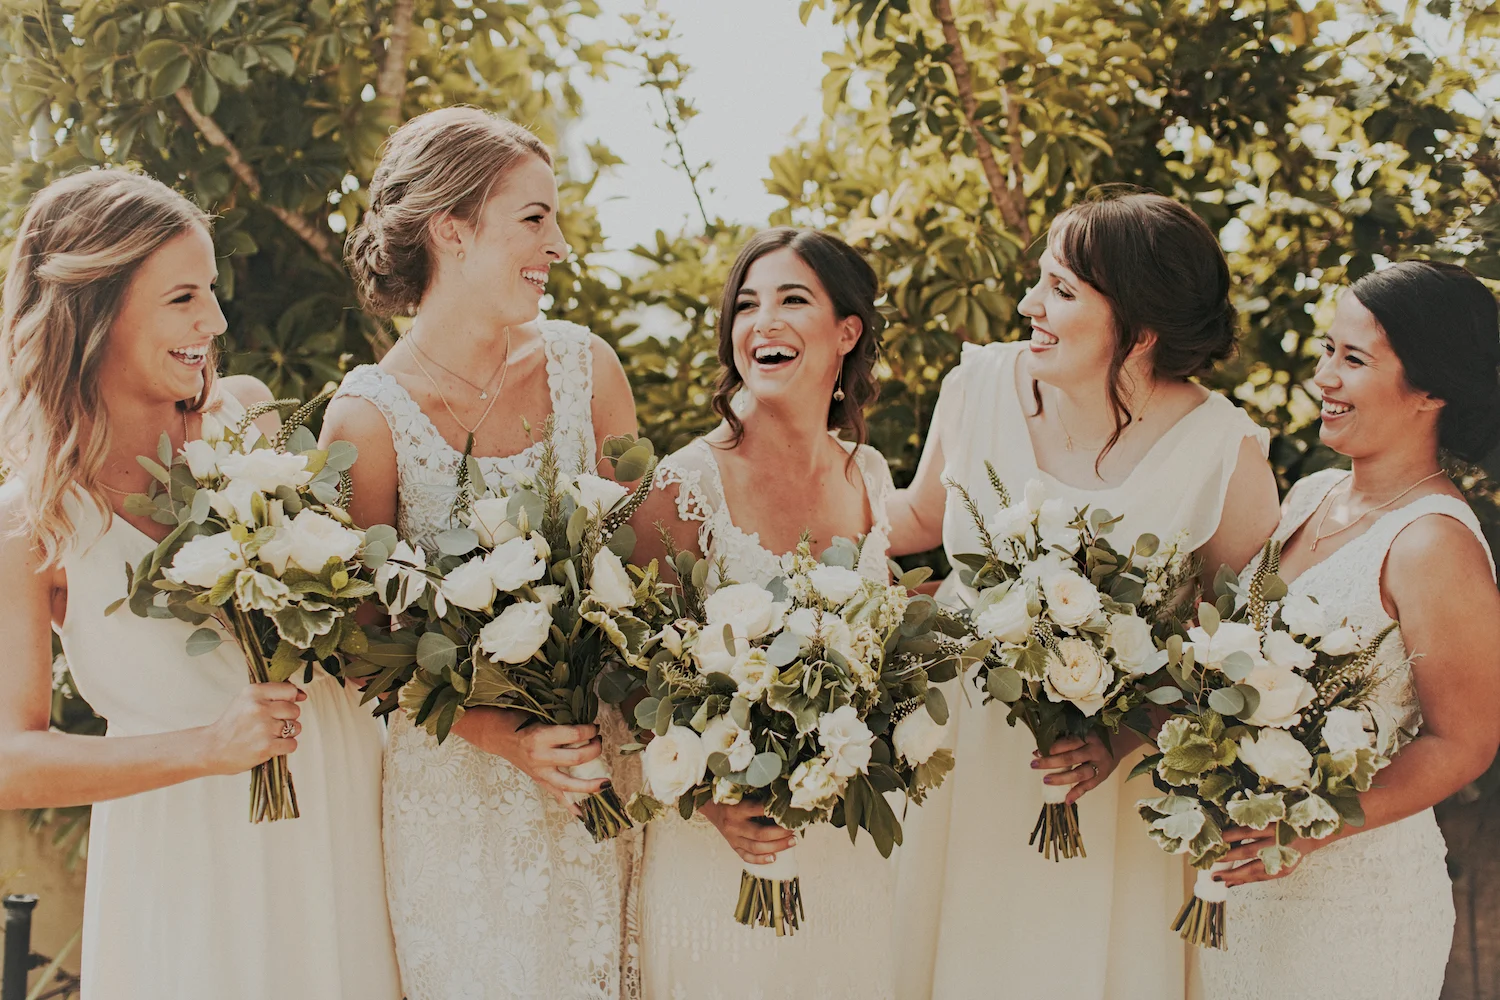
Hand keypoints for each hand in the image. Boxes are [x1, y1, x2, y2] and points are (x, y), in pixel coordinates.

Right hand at [202, 682, 305, 774]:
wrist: (211, 748)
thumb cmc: (232, 724)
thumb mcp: (246, 699)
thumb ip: (272, 693)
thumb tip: (302, 695)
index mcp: (254, 692)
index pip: (290, 691)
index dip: (290, 700)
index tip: (281, 707)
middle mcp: (259, 707)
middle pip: (295, 710)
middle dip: (287, 718)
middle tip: (271, 724)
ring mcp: (263, 728)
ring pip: (296, 727)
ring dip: (287, 733)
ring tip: (270, 735)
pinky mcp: (266, 747)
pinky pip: (292, 744)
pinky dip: (285, 747)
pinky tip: (271, 746)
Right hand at [457, 707, 605, 812]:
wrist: (498, 736)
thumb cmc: (520, 722)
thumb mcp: (541, 717)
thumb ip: (561, 724)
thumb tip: (588, 728)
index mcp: (541, 736)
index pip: (575, 735)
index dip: (590, 730)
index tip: (595, 727)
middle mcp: (541, 756)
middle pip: (577, 758)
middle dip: (595, 750)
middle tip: (599, 742)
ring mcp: (540, 772)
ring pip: (570, 784)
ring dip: (590, 784)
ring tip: (605, 783)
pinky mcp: (539, 781)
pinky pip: (558, 796)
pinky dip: (571, 806)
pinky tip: (584, 814)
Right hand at [699, 801, 796, 865]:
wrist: (711, 808)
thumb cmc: (731, 798)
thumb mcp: (741, 793)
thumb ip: (758, 796)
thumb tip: (782, 798)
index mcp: (736, 809)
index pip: (757, 809)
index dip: (773, 811)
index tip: (789, 810)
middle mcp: (734, 825)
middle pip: (759, 834)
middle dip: (780, 834)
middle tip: (793, 830)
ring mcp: (733, 838)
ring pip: (756, 847)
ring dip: (776, 846)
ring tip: (792, 842)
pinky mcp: (733, 846)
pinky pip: (747, 857)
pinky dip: (761, 859)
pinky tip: (774, 858)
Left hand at [1033, 732, 1115, 803]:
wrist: (1117, 743)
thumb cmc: (1092, 738)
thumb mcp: (1081, 734)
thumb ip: (1062, 741)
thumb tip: (1037, 752)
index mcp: (1087, 737)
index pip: (1069, 742)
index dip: (1054, 747)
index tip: (1038, 752)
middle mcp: (1094, 750)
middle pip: (1071, 758)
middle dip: (1051, 762)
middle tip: (1035, 765)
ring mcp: (1099, 765)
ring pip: (1079, 774)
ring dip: (1061, 778)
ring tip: (1046, 780)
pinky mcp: (1102, 776)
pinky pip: (1089, 786)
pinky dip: (1077, 794)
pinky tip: (1067, 800)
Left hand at [1213, 825, 1322, 886]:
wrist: (1314, 833)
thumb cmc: (1286, 819)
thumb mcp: (1271, 812)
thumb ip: (1252, 816)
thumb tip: (1226, 824)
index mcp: (1273, 825)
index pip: (1246, 831)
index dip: (1228, 835)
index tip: (1212, 839)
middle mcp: (1277, 842)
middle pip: (1248, 851)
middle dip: (1228, 857)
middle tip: (1210, 861)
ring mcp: (1281, 858)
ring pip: (1255, 869)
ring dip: (1235, 874)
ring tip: (1217, 878)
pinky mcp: (1284, 869)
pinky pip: (1262, 876)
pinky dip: (1246, 880)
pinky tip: (1231, 882)